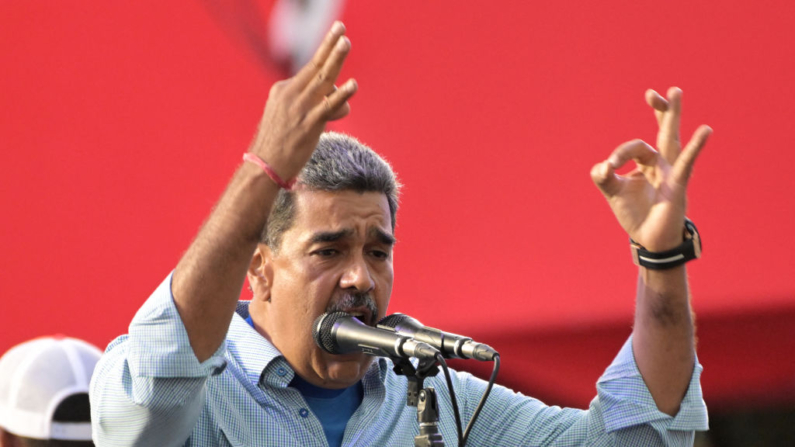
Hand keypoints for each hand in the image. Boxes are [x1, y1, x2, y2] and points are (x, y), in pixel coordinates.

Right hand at [249, 21, 356, 181]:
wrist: (265, 166)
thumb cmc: (280, 144)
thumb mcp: (295, 119)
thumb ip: (319, 107)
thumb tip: (344, 106)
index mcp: (283, 90)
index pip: (311, 75)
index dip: (328, 67)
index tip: (334, 37)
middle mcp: (290, 94)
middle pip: (315, 66)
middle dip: (329, 45)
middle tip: (340, 28)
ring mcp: (300, 108)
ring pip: (323, 79)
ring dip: (336, 58)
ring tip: (346, 42)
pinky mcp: (309, 124)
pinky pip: (329, 106)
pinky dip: (342, 95)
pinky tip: (353, 85)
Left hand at [591, 87, 711, 251]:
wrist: (649, 239)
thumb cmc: (635, 213)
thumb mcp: (613, 192)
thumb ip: (603, 178)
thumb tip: (602, 167)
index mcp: (647, 162)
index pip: (635, 147)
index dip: (620, 154)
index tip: (608, 168)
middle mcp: (663, 163)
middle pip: (663, 130)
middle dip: (660, 110)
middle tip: (653, 92)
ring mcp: (672, 172)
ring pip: (672, 140)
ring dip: (672, 116)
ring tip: (675, 92)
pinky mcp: (678, 185)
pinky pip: (686, 163)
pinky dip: (694, 147)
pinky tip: (705, 130)